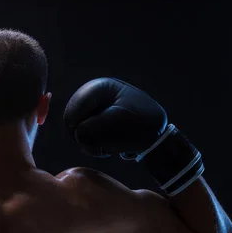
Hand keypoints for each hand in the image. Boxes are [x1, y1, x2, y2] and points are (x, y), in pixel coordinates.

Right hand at [64, 78, 203, 195]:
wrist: (158, 135)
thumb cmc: (139, 126)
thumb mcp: (115, 126)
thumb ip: (91, 129)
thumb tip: (78, 135)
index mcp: (99, 88)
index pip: (74, 110)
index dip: (79, 128)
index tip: (93, 139)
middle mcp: (95, 95)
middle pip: (73, 120)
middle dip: (85, 136)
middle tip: (103, 144)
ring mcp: (96, 108)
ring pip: (79, 130)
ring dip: (91, 141)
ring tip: (110, 144)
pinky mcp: (98, 120)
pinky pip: (86, 134)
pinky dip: (95, 142)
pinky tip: (110, 143)